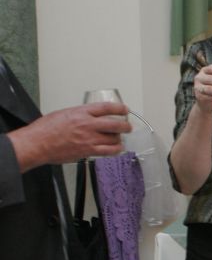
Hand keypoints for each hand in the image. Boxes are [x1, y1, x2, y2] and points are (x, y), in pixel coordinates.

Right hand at [8, 102, 130, 171]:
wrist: (36, 144)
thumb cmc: (44, 129)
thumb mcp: (64, 114)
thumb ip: (79, 115)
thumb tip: (90, 117)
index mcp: (81, 112)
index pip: (107, 108)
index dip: (119, 108)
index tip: (124, 110)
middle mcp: (88, 124)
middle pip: (115, 124)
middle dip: (125, 126)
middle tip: (127, 127)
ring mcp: (89, 138)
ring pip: (114, 138)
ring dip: (119, 139)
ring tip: (119, 139)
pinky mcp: (88, 151)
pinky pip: (108, 151)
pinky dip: (116, 150)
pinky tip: (117, 149)